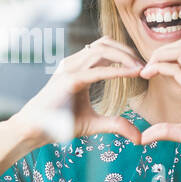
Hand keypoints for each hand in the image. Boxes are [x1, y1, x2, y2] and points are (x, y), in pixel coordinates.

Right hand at [12, 37, 143, 146]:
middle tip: (145, 64)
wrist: (35, 129)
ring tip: (140, 68)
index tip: (142, 66)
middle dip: (128, 51)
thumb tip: (139, 138)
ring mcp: (69, 69)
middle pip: (105, 43)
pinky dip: (116, 70)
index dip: (125, 53)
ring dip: (124, 56)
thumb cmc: (60, 123)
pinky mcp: (68, 80)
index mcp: (78, 68)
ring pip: (101, 50)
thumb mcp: (95, 123)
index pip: (104, 49)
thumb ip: (116, 125)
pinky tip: (131, 74)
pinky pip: (97, 70)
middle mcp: (73, 63)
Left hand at [137, 40, 180, 166]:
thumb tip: (143, 137)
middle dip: (160, 51)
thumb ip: (166, 130)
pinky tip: (146, 74)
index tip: (149, 70)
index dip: (166, 56)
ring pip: (180, 51)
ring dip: (158, 56)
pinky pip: (177, 70)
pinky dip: (158, 67)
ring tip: (145, 70)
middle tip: (145, 68)